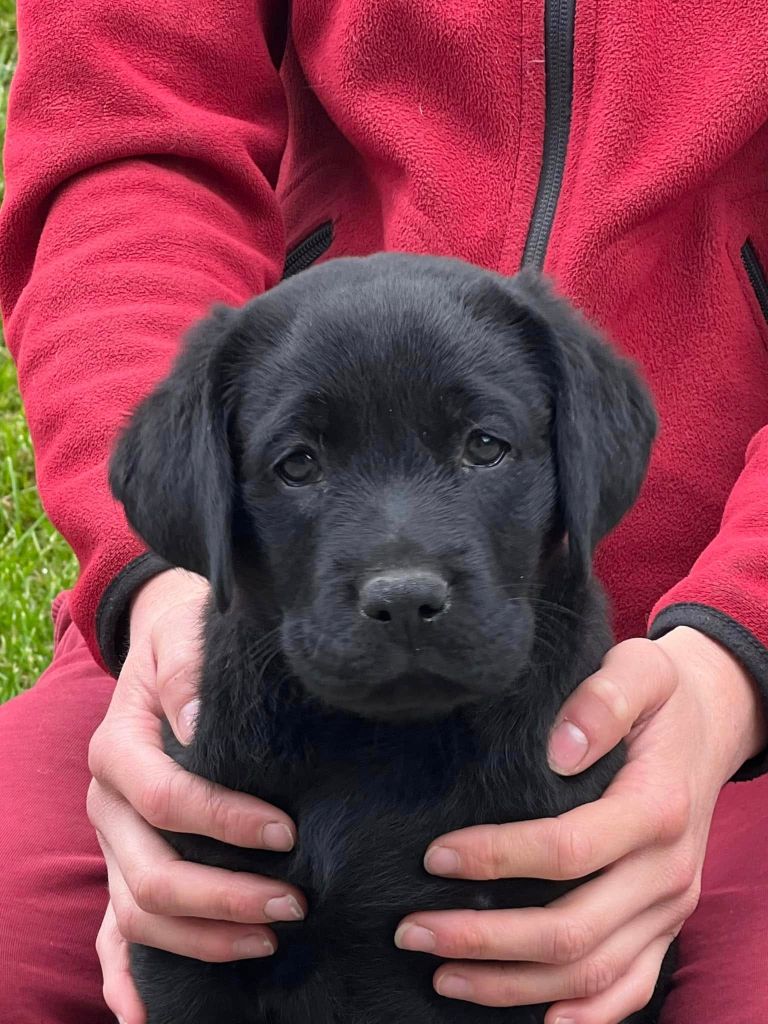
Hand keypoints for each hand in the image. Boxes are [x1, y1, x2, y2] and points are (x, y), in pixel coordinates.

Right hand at [87, 569, 304, 1023]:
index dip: (224, 822)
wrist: (162, 645)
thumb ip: (188, 672)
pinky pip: (111, 931)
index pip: (166, 800)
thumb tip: (195, 722)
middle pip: (150, 874)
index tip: (286, 831)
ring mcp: (111, 841)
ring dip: (201, 937)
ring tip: (269, 938)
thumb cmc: (182, 640)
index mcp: (118, 748)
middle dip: (223, 898)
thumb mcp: (183, 636)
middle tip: (294, 903)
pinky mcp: (122, 860)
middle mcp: (106, 804)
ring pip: (137, 912)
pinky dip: (125, 979)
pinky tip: (151, 1014)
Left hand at [396, 627, 766, 1023]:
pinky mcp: (666, 923)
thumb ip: (604, 700)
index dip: (497, 859)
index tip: (434, 856)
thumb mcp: (642, 670)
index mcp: (656, 808)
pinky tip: (536, 1019)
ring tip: (441, 973)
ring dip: (512, 982)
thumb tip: (560, 750)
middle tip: (413, 930)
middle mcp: (668, 869)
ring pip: (592, 971)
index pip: (567, 850)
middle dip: (484, 938)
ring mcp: (671, 906)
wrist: (713, 722)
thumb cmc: (663, 697)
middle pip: (572, 929)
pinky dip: (585, 1012)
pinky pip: (632, 986)